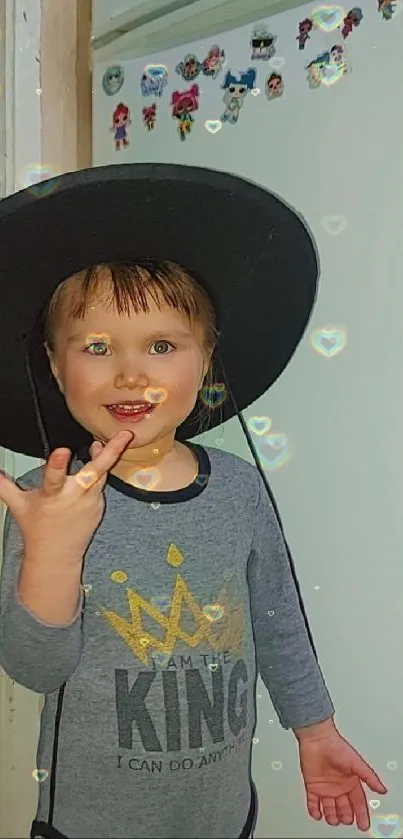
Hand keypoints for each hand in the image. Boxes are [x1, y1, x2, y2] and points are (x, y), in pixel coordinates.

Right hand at [0, 430, 133, 561]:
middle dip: (111, 452)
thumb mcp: (18, 505)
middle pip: (95, 472)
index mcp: (51, 496)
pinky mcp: (99, 506)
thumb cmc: (36, 528)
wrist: (56, 556)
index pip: (53, 478)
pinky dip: (99, 473)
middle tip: (125, 434)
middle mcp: (73, 497)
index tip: (62, 450)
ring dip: (106, 456)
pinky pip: (100, 485)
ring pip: (101, 474)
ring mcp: (90, 502)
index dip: (57, 464)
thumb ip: (5, 486)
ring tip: (105, 441)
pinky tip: (97, 458)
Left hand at [298, 730, 386, 830]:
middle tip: (346, 819)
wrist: (317, 739)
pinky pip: (312, 802)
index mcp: (350, 782)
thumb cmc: (336, 747)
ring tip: (332, 819)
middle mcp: (338, 787)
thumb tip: (381, 789)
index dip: (361, 814)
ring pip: (329, 809)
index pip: (358, 802)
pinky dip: (314, 810)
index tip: (364, 825)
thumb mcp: (356, 763)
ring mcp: (325, 788)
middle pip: (344, 808)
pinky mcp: (312, 786)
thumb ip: (369, 777)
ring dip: (331, 816)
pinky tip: (316, 814)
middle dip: (346, 816)